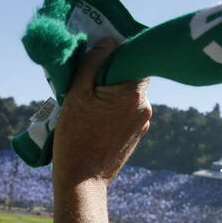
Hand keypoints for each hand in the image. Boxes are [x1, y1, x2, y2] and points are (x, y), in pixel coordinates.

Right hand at [52, 39, 150, 187]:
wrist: (82, 181)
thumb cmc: (76, 136)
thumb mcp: (77, 93)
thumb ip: (93, 63)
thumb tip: (108, 41)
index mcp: (133, 93)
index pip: (136, 58)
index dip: (119, 51)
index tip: (101, 52)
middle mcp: (145, 108)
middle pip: (131, 77)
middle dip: (111, 73)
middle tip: (87, 76)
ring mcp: (142, 124)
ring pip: (127, 96)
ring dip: (110, 92)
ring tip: (86, 99)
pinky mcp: (135, 137)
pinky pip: (126, 113)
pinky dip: (112, 109)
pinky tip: (92, 117)